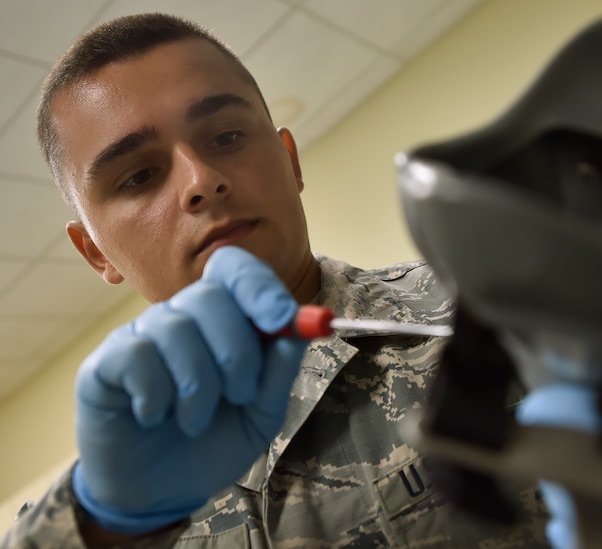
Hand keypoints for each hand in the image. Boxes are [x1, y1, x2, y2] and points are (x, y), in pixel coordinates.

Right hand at [72, 246, 307, 533]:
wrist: (161, 493)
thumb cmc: (214, 441)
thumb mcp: (261, 414)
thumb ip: (280, 370)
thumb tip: (297, 328)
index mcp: (223, 321)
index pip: (235, 270)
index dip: (258, 286)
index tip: (281, 318)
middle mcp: (180, 317)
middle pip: (209, 295)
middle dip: (237, 351)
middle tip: (240, 396)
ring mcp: (140, 337)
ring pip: (176, 328)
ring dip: (198, 386)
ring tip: (195, 421)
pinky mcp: (105, 363)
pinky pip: (138, 357)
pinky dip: (157, 396)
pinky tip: (155, 416)